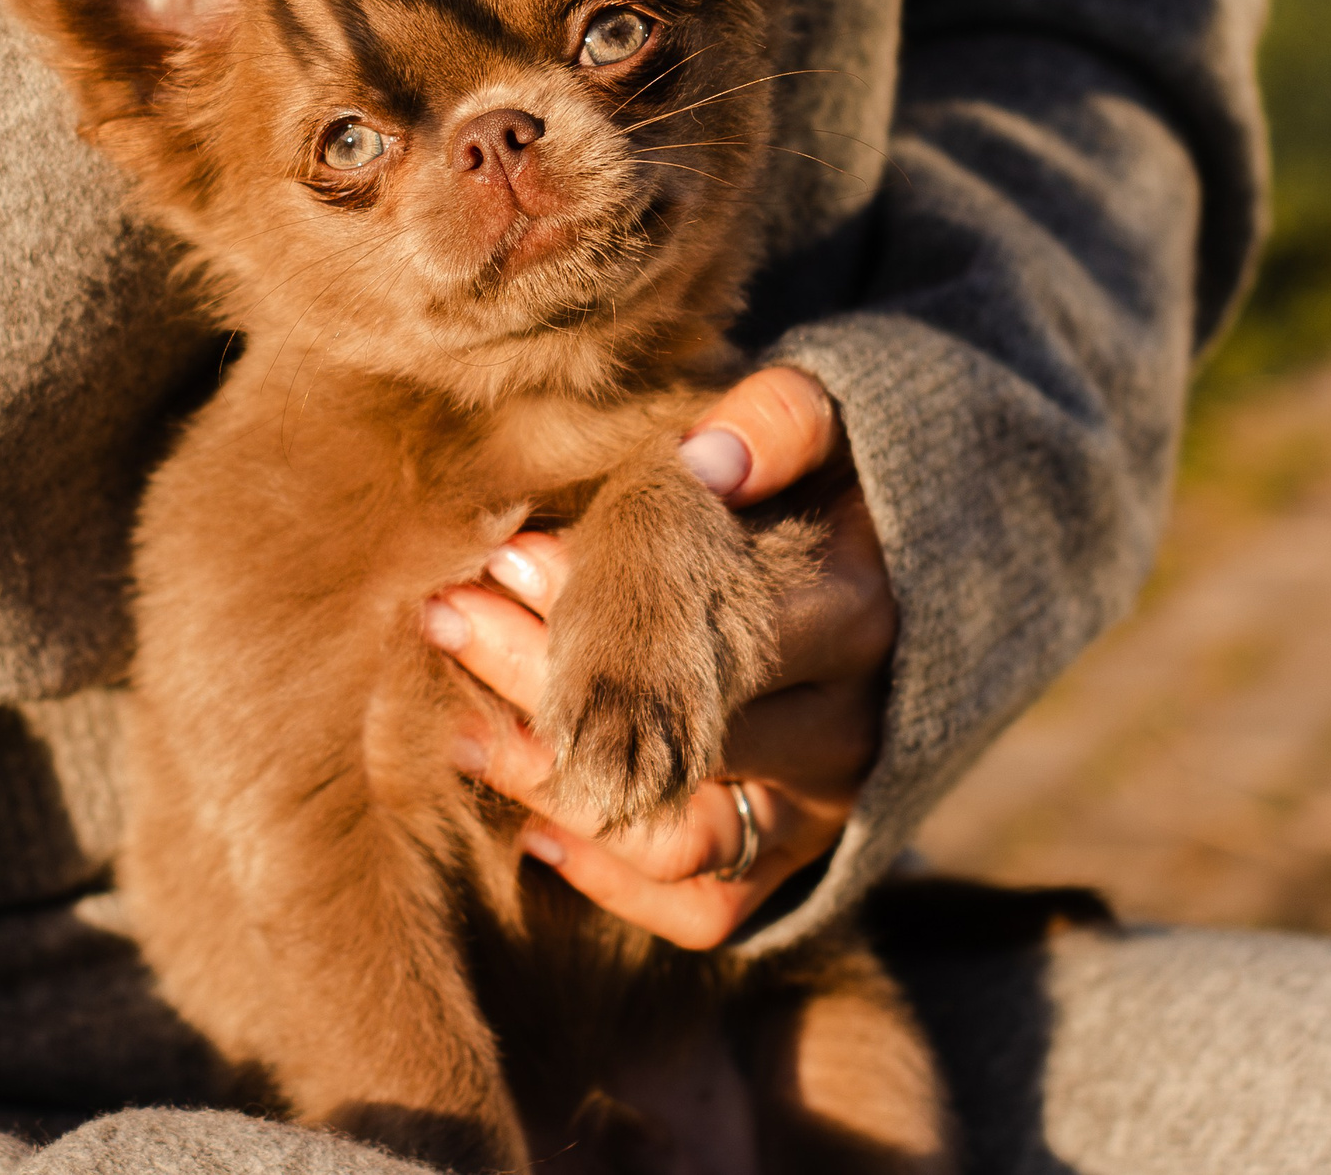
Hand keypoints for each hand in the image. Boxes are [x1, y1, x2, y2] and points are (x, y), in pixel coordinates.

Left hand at [424, 366, 895, 948]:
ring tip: (461, 722)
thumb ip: (775, 422)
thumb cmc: (811, 487)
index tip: (506, 554)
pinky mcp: (790, 865)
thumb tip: (707, 463)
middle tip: (450, 615)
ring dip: (556, 784)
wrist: (880, 580)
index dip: (603, 600)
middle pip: (682, 735)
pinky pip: (704, 909)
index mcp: (854, 615)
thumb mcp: (816, 426)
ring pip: (679, 836)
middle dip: (546, 676)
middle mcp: (845, 729)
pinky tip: (527, 825)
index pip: (720, 627)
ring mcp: (819, 810)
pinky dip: (612, 882)